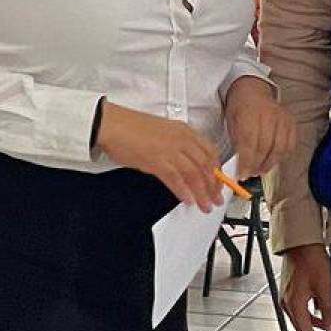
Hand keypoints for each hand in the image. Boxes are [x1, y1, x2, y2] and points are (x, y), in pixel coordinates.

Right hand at [95, 102, 224, 208]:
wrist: (112, 124)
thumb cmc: (132, 128)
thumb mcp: (163, 133)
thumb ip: (178, 146)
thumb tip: (188, 166)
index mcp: (184, 130)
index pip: (210, 152)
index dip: (216, 171)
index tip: (218, 183)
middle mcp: (181, 139)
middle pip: (205, 166)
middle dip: (213, 186)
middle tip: (215, 199)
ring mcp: (169, 149)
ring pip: (193, 174)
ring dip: (201, 193)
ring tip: (205, 205)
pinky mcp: (157, 160)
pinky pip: (176, 179)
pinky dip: (184, 191)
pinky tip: (188, 200)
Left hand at [224, 78, 296, 179]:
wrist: (252, 88)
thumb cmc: (239, 108)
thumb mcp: (231, 122)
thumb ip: (237, 142)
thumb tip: (241, 166)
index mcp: (249, 112)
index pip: (249, 142)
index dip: (246, 162)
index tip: (241, 174)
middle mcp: (268, 114)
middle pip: (265, 147)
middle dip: (256, 165)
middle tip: (249, 174)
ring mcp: (282, 117)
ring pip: (279, 148)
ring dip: (269, 164)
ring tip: (260, 170)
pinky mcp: (291, 121)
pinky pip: (289, 144)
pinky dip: (281, 156)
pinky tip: (272, 161)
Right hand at [281, 243, 330, 330]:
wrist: (300, 241)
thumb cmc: (311, 259)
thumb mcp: (324, 286)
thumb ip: (329, 310)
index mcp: (294, 307)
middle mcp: (288, 306)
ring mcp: (289, 300)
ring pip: (305, 326)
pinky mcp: (293, 294)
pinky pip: (304, 315)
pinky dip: (316, 322)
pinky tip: (327, 322)